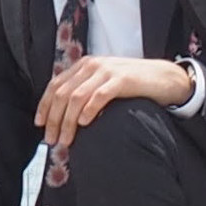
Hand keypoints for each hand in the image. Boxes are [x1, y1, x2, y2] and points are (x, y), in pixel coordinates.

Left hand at [33, 54, 192, 147]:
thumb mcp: (104, 83)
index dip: (45, 106)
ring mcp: (107, 71)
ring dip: (68, 121)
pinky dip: (89, 111)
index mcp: (84, 66)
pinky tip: (84, 124)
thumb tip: (64, 117)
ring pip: (77, 97)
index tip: (40, 125)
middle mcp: (92, 66)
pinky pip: (99, 96)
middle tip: (52, 140)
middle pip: (63, 93)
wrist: (165, 78)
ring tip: (66, 139)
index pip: (55, 85)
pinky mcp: (122, 80)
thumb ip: (85, 92)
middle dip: (54, 119)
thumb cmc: (133, 85)